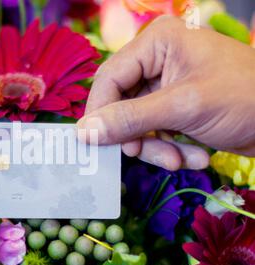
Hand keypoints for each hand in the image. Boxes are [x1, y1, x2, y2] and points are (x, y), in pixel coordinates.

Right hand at [78, 16, 254, 170]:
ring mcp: (164, 87)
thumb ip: (130, 119)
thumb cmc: (243, 99)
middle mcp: (155, 61)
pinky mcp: (173, 109)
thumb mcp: (183, 107)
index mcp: (156, 44)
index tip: (96, 144)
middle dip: (137, 136)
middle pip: (120, 105)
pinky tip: (194, 156)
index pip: (109, 79)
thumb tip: (84, 133)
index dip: (100, 113)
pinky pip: (154, 133)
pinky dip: (169, 149)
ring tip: (182, 160)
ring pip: (136, 125)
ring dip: (157, 148)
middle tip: (146, 155)